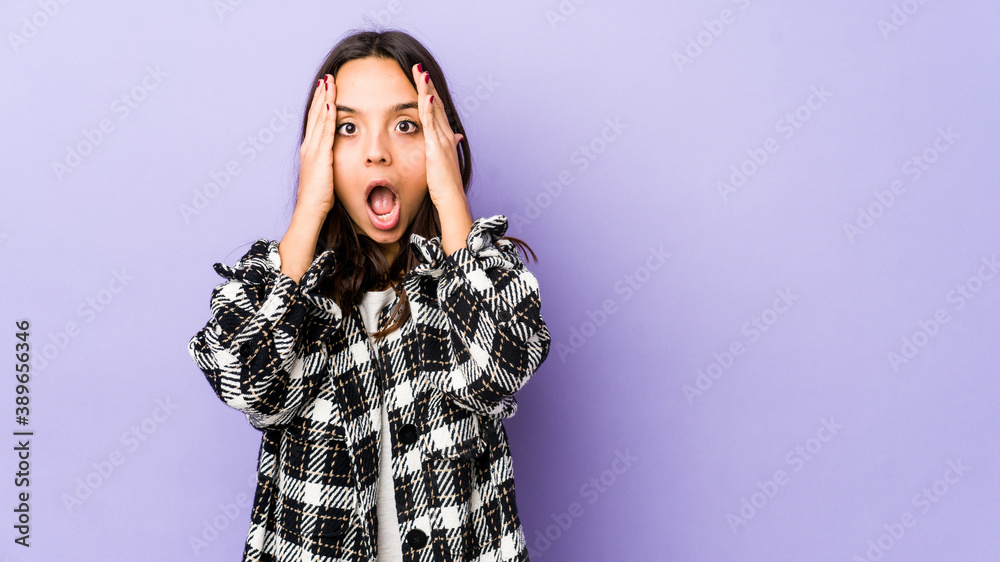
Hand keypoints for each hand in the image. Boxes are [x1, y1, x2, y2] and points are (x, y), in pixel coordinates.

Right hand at [296, 74, 336, 216]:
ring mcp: (313, 150)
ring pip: (320, 119)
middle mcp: (309, 145)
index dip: (320, 103)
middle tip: (326, 77)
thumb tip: (334, 156)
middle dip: (322, 95)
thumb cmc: (319, 197)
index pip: (316, 120)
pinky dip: (328, 117)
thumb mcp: (324, 174)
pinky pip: (325, 133)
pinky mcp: (320, 157)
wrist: (310, 209)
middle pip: (316, 114)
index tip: (325, 88)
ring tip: (329, 82)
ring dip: (325, 99)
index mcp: (310, 149)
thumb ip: (328, 161)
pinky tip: (331, 104)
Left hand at [411, 63, 472, 254]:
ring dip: (427, 89)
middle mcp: (446, 137)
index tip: (422, 81)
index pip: (436, 113)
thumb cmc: (445, 190)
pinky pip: (432, 123)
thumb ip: (444, 152)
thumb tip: (453, 141)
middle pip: (436, 105)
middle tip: (418, 67)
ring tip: (419, 71)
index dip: (430, 95)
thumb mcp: (443, 166)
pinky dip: (429, 107)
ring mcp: (442, 141)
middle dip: (427, 85)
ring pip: (434, 109)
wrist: (452, 203)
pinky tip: (424, 93)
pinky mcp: (437, 148)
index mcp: (445, 141)